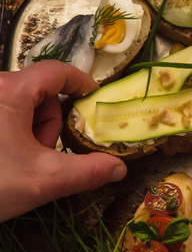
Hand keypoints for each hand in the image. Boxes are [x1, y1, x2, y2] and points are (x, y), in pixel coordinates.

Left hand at [0, 60, 125, 220]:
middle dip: (48, 123)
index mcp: (10, 92)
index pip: (56, 72)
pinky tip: (3, 161)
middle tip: (41, 153)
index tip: (95, 99)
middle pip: (38, 93)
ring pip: (17, 106)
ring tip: (17, 162)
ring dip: (27, 131)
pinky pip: (0, 116)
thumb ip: (88, 172)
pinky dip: (9, 135)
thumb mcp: (44, 180)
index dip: (81, 82)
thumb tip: (120, 169)